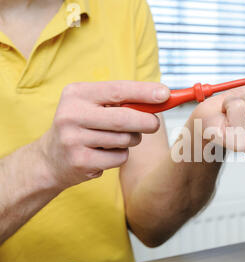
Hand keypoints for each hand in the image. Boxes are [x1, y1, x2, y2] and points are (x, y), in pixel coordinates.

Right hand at [38, 81, 169, 188]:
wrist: (51, 158)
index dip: (144, 92)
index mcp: (77, 93)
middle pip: (124, 118)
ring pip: (124, 140)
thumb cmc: (85, 126)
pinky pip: (119, 158)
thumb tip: (163, 97)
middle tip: (155, 124)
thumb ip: (124, 101)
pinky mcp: (80, 161)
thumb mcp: (95, 106)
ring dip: (131, 141)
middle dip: (147, 122)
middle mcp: (71, 114)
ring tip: (116, 140)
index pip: (117, 90)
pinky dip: (121, 156)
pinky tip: (105, 154)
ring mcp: (73, 139)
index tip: (166, 93)